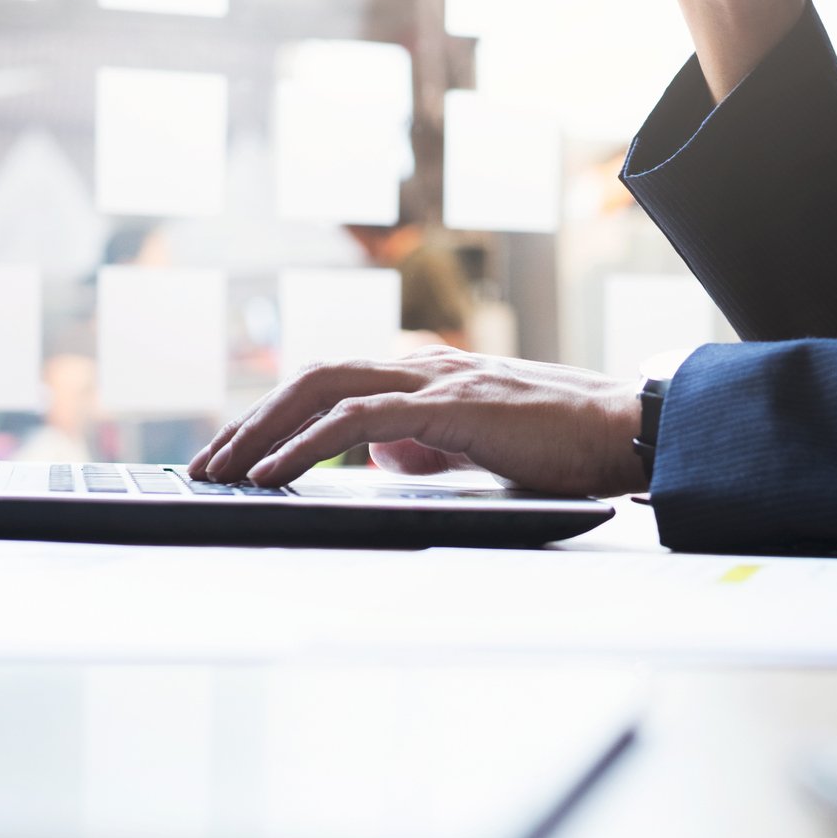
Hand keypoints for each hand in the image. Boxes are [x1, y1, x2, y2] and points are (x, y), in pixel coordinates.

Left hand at [187, 347, 648, 498]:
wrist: (629, 431)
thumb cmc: (567, 446)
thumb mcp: (479, 448)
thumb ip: (427, 446)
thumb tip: (380, 458)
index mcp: (428, 376)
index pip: (332, 383)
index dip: (276, 413)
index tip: (235, 451)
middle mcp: (424, 367)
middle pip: (313, 377)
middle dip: (251, 419)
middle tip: (207, 462)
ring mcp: (437, 381)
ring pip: (325, 388)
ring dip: (264, 430)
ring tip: (225, 468)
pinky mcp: (453, 405)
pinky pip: (360, 418)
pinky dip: (308, 443)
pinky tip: (277, 470)